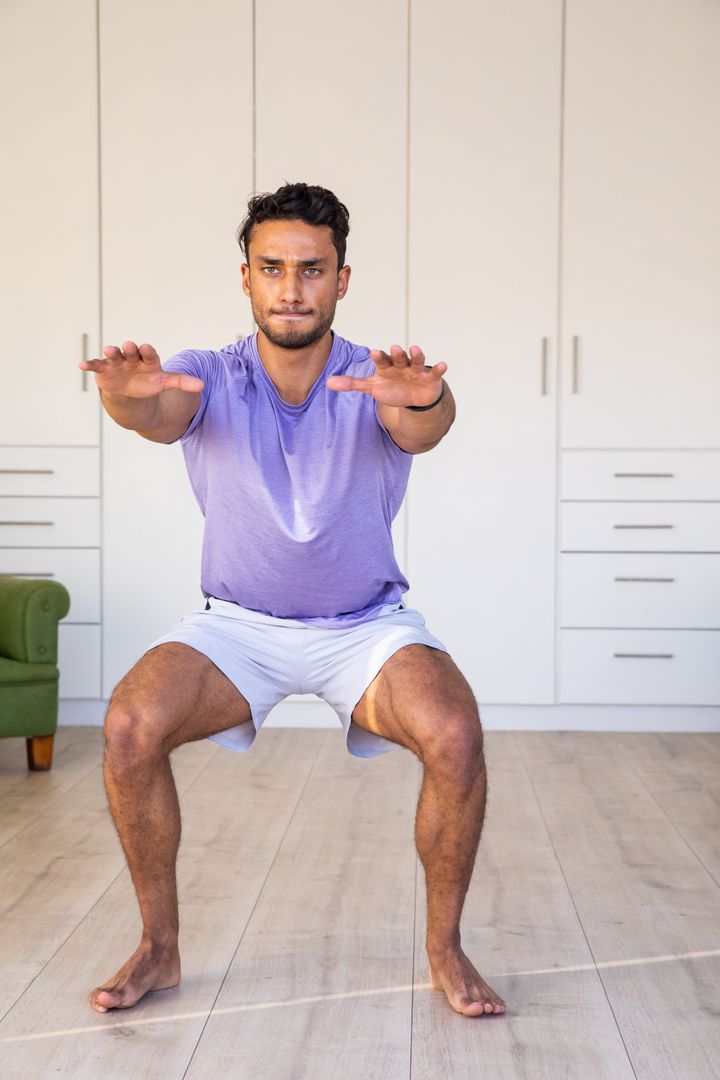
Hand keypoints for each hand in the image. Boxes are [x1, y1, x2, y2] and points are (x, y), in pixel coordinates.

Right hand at [78, 341, 203, 397]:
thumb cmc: (149, 383)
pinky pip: (96, 366)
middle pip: (131, 352)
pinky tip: (81, 365)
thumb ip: (182, 382)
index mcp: (148, 359)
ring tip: (109, 350)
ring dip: (111, 352)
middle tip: (129, 345)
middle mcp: (132, 358)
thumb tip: (202, 385)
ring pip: (114, 356)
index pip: (149, 354)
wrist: (130, 392)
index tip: (147, 348)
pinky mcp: (104, 370)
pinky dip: (89, 364)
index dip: (148, 351)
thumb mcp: (165, 383)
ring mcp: (117, 363)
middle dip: (130, 349)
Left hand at [326, 344, 446, 407]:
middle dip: (396, 353)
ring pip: (416, 360)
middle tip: (393, 347)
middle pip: (398, 358)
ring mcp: (416, 370)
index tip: (373, 352)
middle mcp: (402, 365)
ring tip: (414, 348)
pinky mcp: (430, 378)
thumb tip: (327, 383)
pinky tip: (443, 364)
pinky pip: (435, 372)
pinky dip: (439, 368)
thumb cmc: (392, 388)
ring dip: (416, 354)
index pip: (381, 360)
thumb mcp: (372, 387)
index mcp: (387, 367)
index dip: (378, 357)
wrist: (415, 397)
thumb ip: (352, 384)